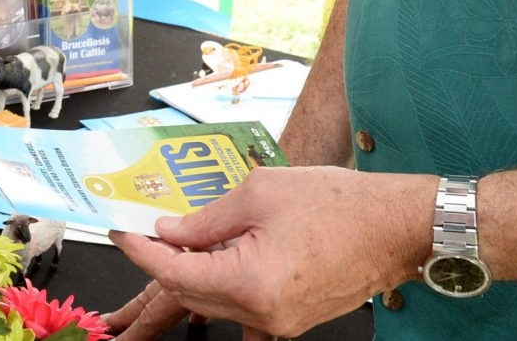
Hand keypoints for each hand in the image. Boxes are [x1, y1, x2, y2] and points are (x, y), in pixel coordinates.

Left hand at [110, 167, 434, 338]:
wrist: (394, 226)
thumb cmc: (339, 203)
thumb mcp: (259, 193)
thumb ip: (206, 218)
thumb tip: (170, 231)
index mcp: (249, 281)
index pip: (174, 272)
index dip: (141, 250)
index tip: (122, 231)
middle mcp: (262, 313)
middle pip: (190, 293)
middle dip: (164, 261)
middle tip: (146, 230)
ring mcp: (279, 323)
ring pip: (214, 303)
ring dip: (193, 273)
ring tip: (183, 237)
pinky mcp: (291, 319)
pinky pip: (242, 308)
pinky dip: (223, 284)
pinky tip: (220, 257)